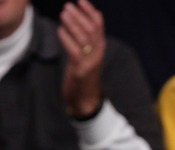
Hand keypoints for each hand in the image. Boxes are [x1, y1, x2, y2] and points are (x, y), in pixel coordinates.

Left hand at [57, 0, 104, 117]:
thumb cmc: (83, 76)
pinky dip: (67, 39)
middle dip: (80, 16)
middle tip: (68, 6)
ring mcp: (91, 62)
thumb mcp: (86, 56)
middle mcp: (98, 54)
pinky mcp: (81, 70)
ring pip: (85, 39)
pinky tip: (60, 31)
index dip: (91, 12)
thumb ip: (85, 42)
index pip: (99, 26)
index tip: (82, 1)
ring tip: (64, 14)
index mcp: (100, 49)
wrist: (86, 100)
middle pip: (92, 30)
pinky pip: (75, 51)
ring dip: (73, 24)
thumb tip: (79, 22)